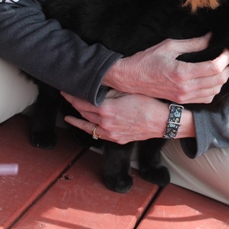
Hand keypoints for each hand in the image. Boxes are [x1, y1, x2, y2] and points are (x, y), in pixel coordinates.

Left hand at [61, 90, 194, 143]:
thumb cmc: (149, 103)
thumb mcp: (127, 92)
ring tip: (69, 117)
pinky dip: (90, 131)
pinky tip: (87, 128)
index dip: (71, 96)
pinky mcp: (117, 139)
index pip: (81, 102)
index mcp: (105, 109)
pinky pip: (99, 135)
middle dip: (74, 105)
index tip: (65, 90)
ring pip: (88, 126)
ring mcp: (111, 134)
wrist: (162, 121)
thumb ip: (108, 92)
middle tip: (67, 98)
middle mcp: (105, 123)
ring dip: (78, 120)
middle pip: (83, 113)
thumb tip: (95, 88)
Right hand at [103, 34, 228, 103]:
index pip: (214, 68)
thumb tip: (210, 38)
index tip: (226, 50)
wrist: (130, 78)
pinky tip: (212, 80)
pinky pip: (205, 99)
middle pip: (218, 81)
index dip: (225, 58)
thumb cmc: (147, 60)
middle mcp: (185, 88)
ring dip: (222, 80)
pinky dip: (213, 90)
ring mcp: (184, 97)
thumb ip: (192, 44)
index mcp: (182, 72)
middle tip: (227, 59)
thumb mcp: (169, 46)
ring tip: (222, 68)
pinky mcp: (182, 101)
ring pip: (214, 91)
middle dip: (227, 68)